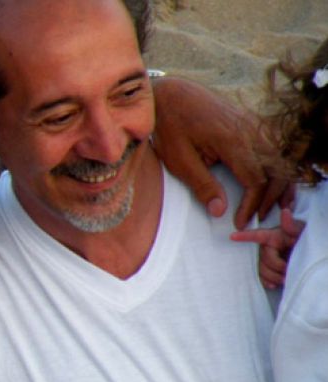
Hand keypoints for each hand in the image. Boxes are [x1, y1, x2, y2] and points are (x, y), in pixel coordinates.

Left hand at [152, 77, 288, 228]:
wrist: (170, 93)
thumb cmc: (170, 125)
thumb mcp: (179, 160)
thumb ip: (202, 185)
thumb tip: (220, 211)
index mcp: (232, 141)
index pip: (255, 180)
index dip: (251, 204)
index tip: (240, 222)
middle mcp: (250, 130)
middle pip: (276, 170)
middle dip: (270, 198)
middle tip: (258, 218)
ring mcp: (253, 124)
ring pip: (278, 159)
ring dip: (277, 184)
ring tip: (267, 205)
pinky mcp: (250, 122)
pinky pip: (272, 147)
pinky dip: (275, 167)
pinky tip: (268, 182)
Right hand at [230, 208, 305, 287]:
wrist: (306, 254)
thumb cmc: (302, 240)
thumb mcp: (301, 231)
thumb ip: (292, 225)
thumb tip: (285, 212)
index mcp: (272, 236)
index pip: (257, 235)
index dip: (245, 236)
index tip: (233, 236)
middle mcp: (265, 247)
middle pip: (262, 258)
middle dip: (276, 266)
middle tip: (288, 270)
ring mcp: (264, 259)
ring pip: (261, 270)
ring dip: (273, 276)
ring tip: (285, 278)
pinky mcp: (265, 271)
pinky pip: (261, 278)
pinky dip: (267, 282)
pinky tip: (274, 285)